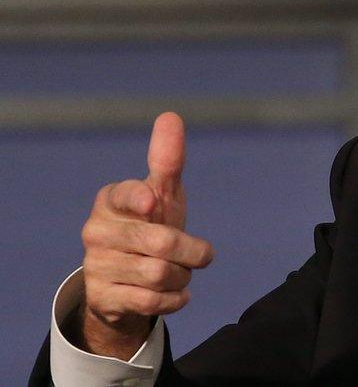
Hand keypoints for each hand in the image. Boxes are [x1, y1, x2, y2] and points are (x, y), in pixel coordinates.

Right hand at [74, 112, 213, 358]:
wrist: (127, 279)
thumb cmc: (150, 224)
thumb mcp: (163, 193)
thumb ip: (168, 159)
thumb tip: (171, 116)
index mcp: (111, 199)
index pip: (127, 195)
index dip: (142, 199)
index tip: (153, 203)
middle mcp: (96, 231)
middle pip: (161, 243)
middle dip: (191, 252)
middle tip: (198, 255)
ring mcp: (96, 265)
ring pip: (159, 275)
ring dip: (183, 277)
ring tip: (179, 273)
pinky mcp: (102, 298)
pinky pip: (152, 302)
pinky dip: (175, 299)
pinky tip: (176, 293)